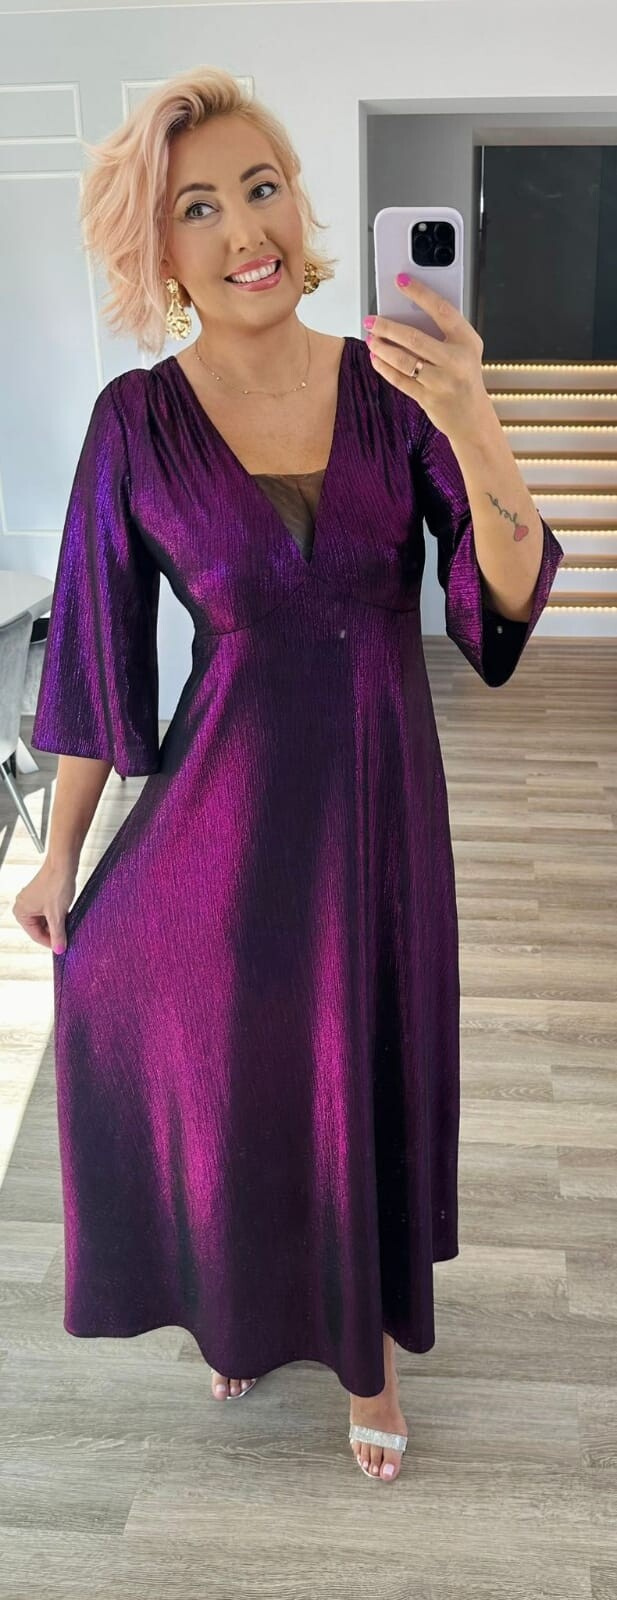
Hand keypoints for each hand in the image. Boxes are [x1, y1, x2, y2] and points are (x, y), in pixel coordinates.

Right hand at [12, 859, 76, 953]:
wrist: (64, 864)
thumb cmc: (56, 883)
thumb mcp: (57, 915)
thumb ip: (58, 935)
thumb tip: (59, 949)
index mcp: (21, 912)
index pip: (35, 935)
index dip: (50, 942)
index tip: (61, 947)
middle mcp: (23, 905)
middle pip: (40, 928)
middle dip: (54, 931)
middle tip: (67, 935)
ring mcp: (32, 899)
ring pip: (45, 919)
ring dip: (57, 923)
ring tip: (67, 922)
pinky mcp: (42, 894)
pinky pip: (48, 911)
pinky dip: (57, 915)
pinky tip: (66, 914)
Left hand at [365, 275, 491, 442]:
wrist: (473, 418)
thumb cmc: (465, 376)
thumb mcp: (465, 349)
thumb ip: (443, 332)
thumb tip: (406, 312)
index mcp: (467, 341)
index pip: (442, 310)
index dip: (420, 293)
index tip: (401, 281)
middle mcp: (456, 361)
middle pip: (415, 338)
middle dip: (388, 327)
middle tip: (371, 320)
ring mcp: (442, 382)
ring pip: (404, 361)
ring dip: (382, 348)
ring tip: (371, 339)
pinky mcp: (428, 399)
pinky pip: (400, 380)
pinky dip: (384, 368)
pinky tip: (375, 358)